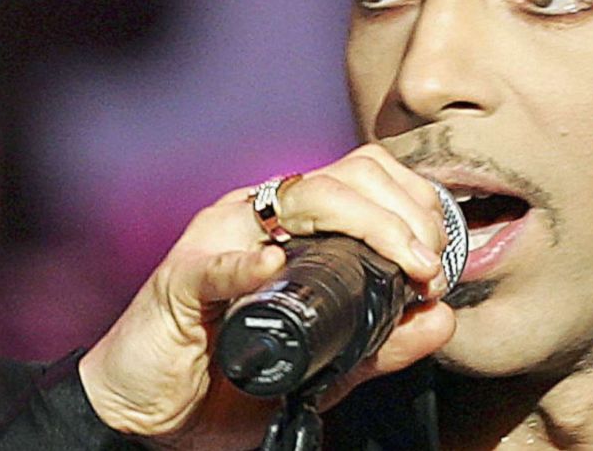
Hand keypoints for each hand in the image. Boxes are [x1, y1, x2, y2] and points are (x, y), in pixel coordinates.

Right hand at [77, 144, 457, 448]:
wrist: (149, 417)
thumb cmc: (227, 380)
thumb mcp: (324, 364)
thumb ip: (381, 344)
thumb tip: (443, 317)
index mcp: (295, 227)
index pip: (368, 179)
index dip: (416, 208)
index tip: (441, 263)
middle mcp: (261, 218)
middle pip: (347, 175)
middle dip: (404, 214)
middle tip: (429, 269)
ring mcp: (220, 239)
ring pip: (301, 196)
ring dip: (368, 225)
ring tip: (401, 269)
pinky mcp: (180, 278)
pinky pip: (220, 261)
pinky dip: (250, 264)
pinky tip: (276, 269)